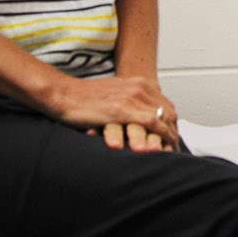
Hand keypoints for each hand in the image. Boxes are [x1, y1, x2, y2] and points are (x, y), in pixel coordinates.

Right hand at [47, 74, 177, 149]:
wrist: (63, 94)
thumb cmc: (84, 98)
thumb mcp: (114, 94)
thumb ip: (129, 101)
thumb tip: (140, 116)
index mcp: (139, 83)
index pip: (165, 105)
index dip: (171, 123)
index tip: (172, 138)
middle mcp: (139, 88)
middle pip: (168, 112)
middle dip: (173, 132)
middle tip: (174, 150)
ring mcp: (132, 98)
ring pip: (163, 119)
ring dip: (169, 138)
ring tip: (171, 153)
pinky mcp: (121, 110)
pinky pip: (150, 124)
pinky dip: (159, 137)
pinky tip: (160, 150)